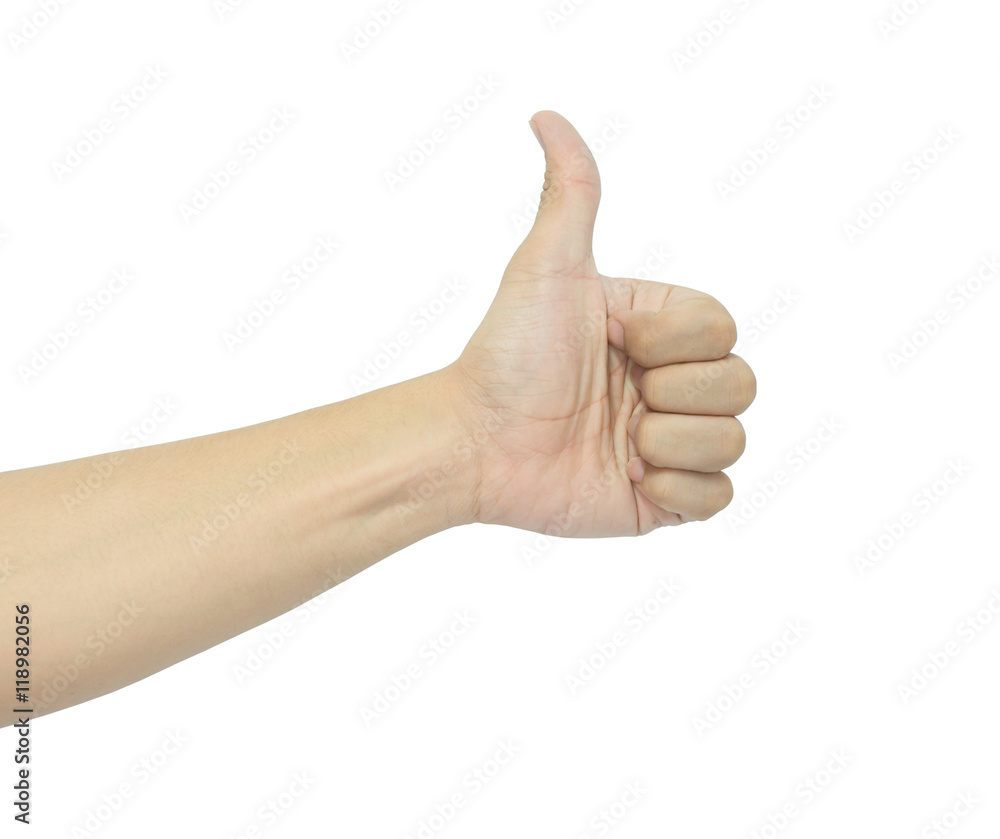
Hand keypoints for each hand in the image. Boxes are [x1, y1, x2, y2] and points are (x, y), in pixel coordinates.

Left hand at [449, 111, 755, 535]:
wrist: (477, 443)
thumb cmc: (506, 353)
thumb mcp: (547, 268)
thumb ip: (572, 194)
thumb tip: (547, 115)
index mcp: (658, 330)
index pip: (724, 329)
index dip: (674, 339)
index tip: (613, 340)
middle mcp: (670, 384)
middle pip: (742, 385)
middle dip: (675, 392)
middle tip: (617, 398)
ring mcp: (670, 444)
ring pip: (732, 441)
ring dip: (670, 443)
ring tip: (615, 443)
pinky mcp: (662, 500)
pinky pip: (719, 498)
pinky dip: (680, 491)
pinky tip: (629, 479)